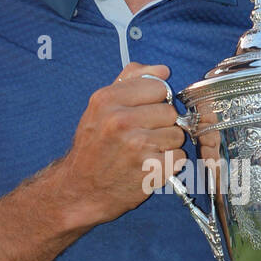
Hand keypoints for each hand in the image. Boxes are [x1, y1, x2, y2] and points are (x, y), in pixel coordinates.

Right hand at [55, 63, 187, 228]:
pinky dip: (169, 164)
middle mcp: (120, 120)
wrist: (81, 189)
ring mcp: (136, 146)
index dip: (155, 101)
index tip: (143, 113)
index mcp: (107, 99)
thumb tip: (163, 70)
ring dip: (167, 145)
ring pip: (178, 134)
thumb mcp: (101, 108)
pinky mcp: (150, 169)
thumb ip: (130, 82)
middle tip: (142, 136)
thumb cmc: (94, 147)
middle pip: (170, 111)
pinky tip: (150, 165)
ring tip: (146, 152)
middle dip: (162, 124)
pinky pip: (179, 157)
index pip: (158, 87)